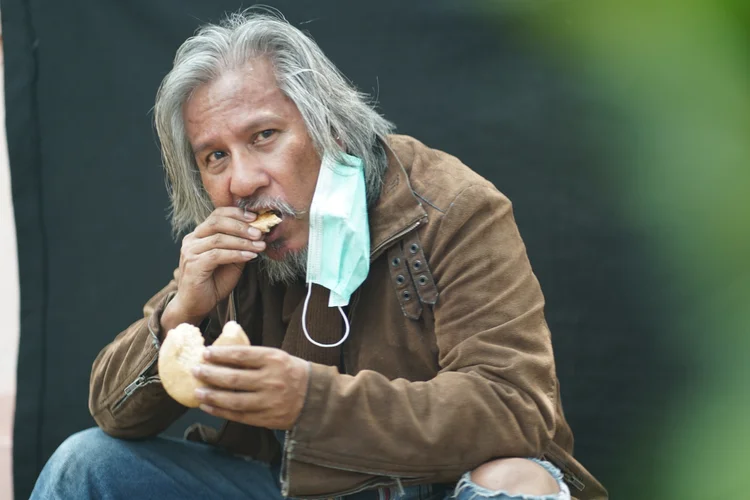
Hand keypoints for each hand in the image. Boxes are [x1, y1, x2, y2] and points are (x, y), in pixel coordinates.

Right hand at [161, 207, 265, 330]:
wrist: (196, 305)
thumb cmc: (214, 282)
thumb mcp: (232, 261)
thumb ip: (240, 247)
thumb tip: (259, 234)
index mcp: (199, 234)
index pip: (217, 214)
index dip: (237, 213)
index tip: (256, 217)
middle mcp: (192, 240)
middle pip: (216, 222)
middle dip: (241, 226)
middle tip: (260, 232)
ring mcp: (190, 251)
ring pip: (219, 239)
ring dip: (243, 242)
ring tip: (260, 246)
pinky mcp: (193, 265)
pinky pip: (217, 255)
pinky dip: (236, 254)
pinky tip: (250, 256)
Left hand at [192, 346, 309, 429]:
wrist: (314, 397)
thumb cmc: (291, 372)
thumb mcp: (277, 356)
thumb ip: (253, 355)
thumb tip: (223, 349)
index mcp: (273, 359)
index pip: (241, 355)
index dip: (220, 355)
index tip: (204, 354)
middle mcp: (271, 380)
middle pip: (233, 378)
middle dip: (210, 374)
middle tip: (195, 371)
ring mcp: (268, 401)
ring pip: (233, 400)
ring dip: (212, 396)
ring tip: (197, 392)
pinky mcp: (266, 418)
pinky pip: (239, 416)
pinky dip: (221, 411)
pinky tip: (208, 407)